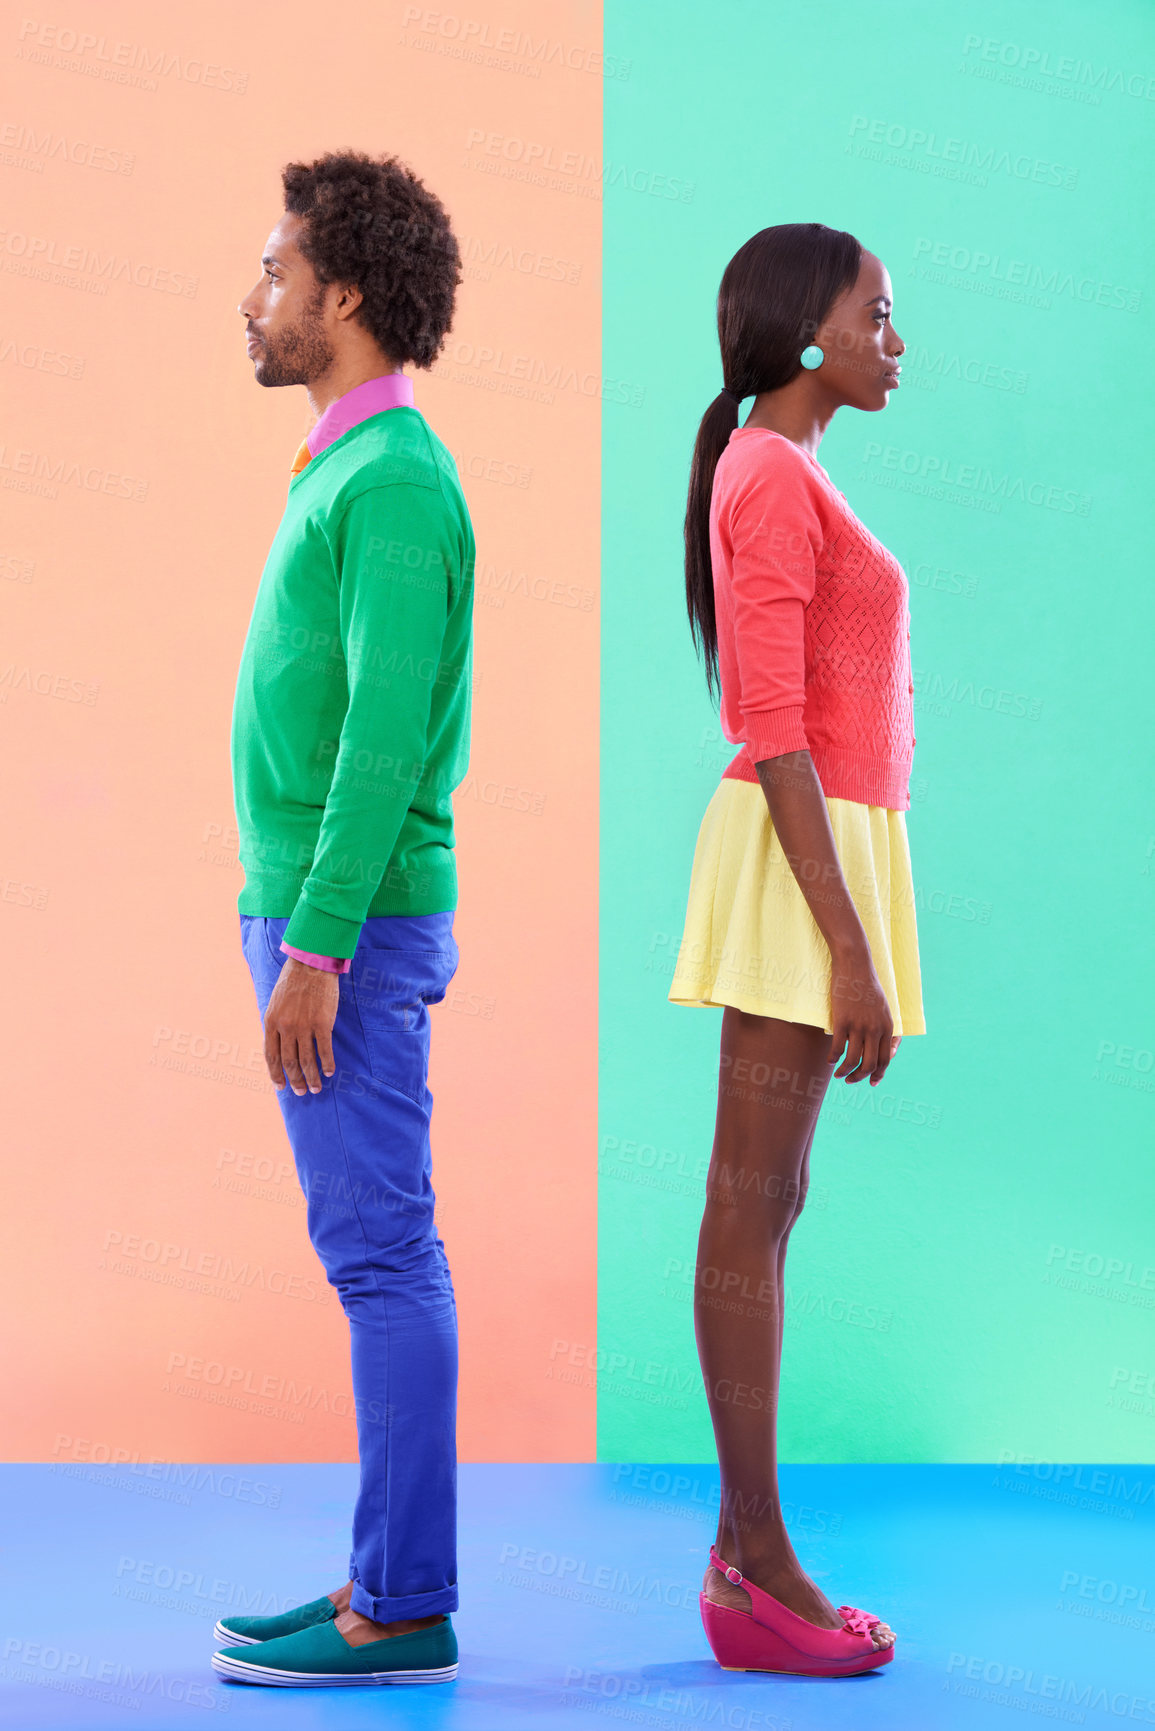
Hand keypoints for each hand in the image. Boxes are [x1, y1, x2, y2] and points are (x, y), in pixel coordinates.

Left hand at [263, 959, 337, 1094]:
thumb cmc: (293, 981)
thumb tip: (278, 1046)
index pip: (271, 1056)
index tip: (280, 1086)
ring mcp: (304, 1026)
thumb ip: (276, 1024)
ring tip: (317, 1088)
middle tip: (301, 1092)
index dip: (275, 1074)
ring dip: (312, 1078)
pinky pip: (324, 1050)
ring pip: (307, 1061)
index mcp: (271, 1022)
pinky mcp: (322, 1023)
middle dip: (295, 1081)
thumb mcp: (275, 1003)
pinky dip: (327, 1064)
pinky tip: (330, 1072)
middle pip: (289, 1062)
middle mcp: (286, 1027)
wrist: (311, 964)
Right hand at [827, 943, 895, 1085]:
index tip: (871, 1081)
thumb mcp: (882, 1007)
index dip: (879, 1074)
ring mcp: (859, 1026)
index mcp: (888, 1027)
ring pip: (854, 1061)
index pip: (885, 1059)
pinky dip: (833, 1058)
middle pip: (870, 1064)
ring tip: (838, 1075)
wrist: (855, 965)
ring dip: (845, 1072)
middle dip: (860, 1077)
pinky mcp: (842, 1021)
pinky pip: (838, 1048)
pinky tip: (829, 1060)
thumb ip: (881, 1026)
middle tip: (851, 1080)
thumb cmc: (866, 985)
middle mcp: (875, 1029)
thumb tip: (875, 1045)